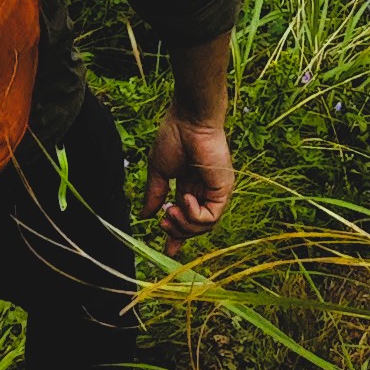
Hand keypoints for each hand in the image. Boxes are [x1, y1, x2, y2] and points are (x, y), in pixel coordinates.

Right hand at [144, 105, 233, 246]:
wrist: (189, 120)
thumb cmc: (174, 137)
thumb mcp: (159, 171)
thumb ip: (155, 195)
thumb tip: (146, 216)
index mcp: (189, 185)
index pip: (186, 216)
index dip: (177, 235)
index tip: (167, 249)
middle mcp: (204, 191)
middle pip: (195, 226)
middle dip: (177, 231)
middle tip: (163, 222)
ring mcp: (215, 191)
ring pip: (204, 226)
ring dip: (184, 225)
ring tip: (171, 211)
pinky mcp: (223, 190)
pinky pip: (210, 217)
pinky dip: (194, 216)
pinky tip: (185, 199)